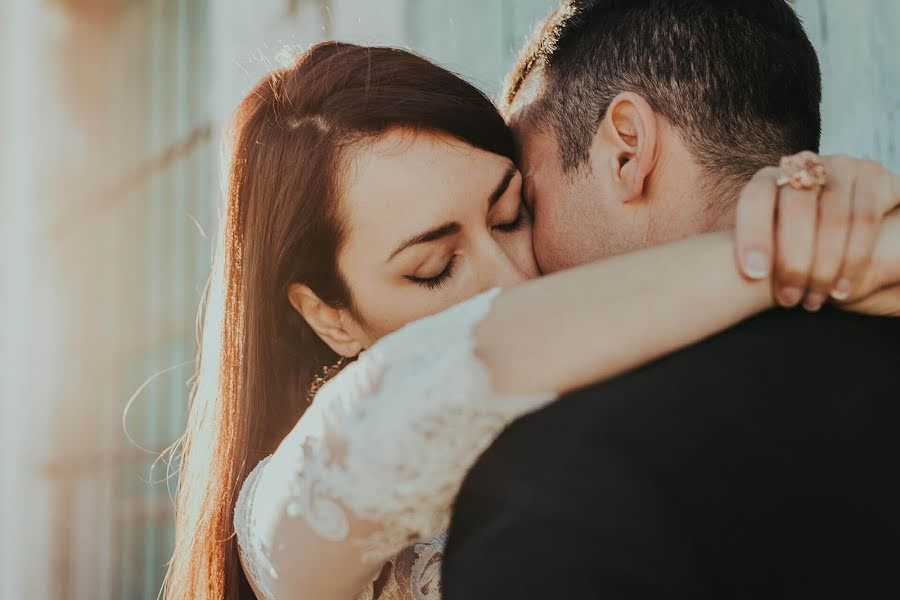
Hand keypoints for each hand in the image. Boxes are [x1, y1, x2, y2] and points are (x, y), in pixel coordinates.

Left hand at [734, 155, 899, 310]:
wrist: (851, 225)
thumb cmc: (801, 240)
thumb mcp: (773, 239)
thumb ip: (756, 248)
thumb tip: (720, 277)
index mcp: (771, 178)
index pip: (756, 198)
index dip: (753, 234)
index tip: (754, 274)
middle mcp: (806, 166)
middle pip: (796, 208)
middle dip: (792, 260)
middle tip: (788, 299)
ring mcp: (843, 166)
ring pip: (833, 216)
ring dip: (823, 266)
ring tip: (813, 300)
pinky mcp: (876, 176)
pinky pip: (865, 218)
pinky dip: (853, 258)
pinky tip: (841, 288)